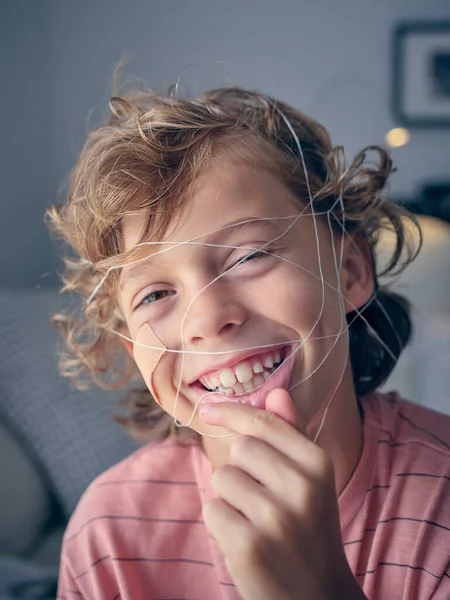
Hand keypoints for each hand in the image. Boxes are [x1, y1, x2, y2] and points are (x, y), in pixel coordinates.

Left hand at [199, 389, 365, 599]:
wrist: (317, 597)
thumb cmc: (308, 531)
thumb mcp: (310, 482)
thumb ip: (291, 436)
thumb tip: (276, 392)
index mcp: (318, 464)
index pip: (264, 423)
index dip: (232, 412)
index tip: (210, 409)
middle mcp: (302, 487)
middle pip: (240, 447)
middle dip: (241, 468)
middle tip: (262, 498)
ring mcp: (276, 518)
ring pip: (223, 478)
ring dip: (231, 498)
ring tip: (256, 522)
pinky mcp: (249, 546)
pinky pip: (212, 509)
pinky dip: (222, 523)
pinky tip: (246, 541)